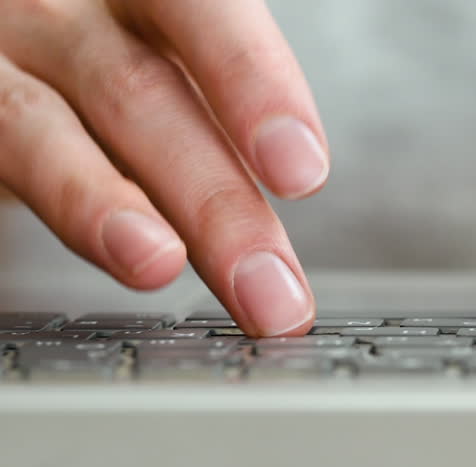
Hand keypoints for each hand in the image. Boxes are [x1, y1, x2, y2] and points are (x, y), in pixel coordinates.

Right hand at [0, 1, 327, 335]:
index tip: (302, 169)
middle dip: (213, 201)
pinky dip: (50, 206)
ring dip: (103, 205)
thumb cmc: (99, 54)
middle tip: (268, 287)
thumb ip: (206, 124)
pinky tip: (90, 250)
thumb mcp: (154, 57)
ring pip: (41, 126)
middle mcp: (65, 11)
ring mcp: (0, 54)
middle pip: (140, 93)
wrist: (4, 45)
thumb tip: (278, 235)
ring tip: (156, 262)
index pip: (204, 13)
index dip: (254, 85)